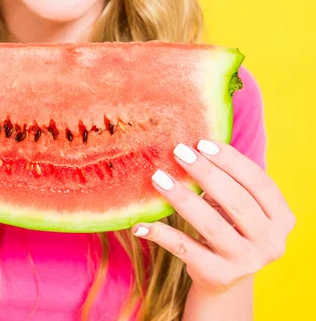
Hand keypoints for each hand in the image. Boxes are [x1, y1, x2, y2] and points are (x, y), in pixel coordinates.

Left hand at [132, 140, 295, 295]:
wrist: (224, 277)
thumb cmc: (229, 227)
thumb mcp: (238, 206)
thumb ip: (227, 181)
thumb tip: (189, 146)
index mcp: (281, 218)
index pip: (259, 182)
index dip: (231, 160)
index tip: (202, 143)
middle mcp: (270, 241)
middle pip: (237, 201)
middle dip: (206, 173)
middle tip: (178, 152)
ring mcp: (245, 261)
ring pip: (210, 224)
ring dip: (181, 198)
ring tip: (158, 178)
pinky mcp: (217, 274)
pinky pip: (184, 248)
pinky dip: (161, 234)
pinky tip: (140, 223)